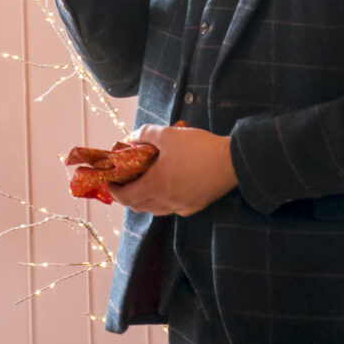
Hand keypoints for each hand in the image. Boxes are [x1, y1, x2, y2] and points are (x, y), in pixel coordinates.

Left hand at [108, 122, 239, 216]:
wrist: (233, 162)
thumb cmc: (198, 147)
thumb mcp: (166, 134)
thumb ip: (144, 134)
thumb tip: (130, 138)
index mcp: (156, 186)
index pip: (126, 198)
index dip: (114, 191)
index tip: (110, 181)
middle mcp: (167, 202)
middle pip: (139, 206)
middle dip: (128, 195)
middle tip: (125, 180)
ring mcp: (183, 207)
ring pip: (156, 209)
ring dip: (145, 198)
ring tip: (145, 181)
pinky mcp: (196, 206)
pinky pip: (173, 208)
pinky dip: (163, 200)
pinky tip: (168, 185)